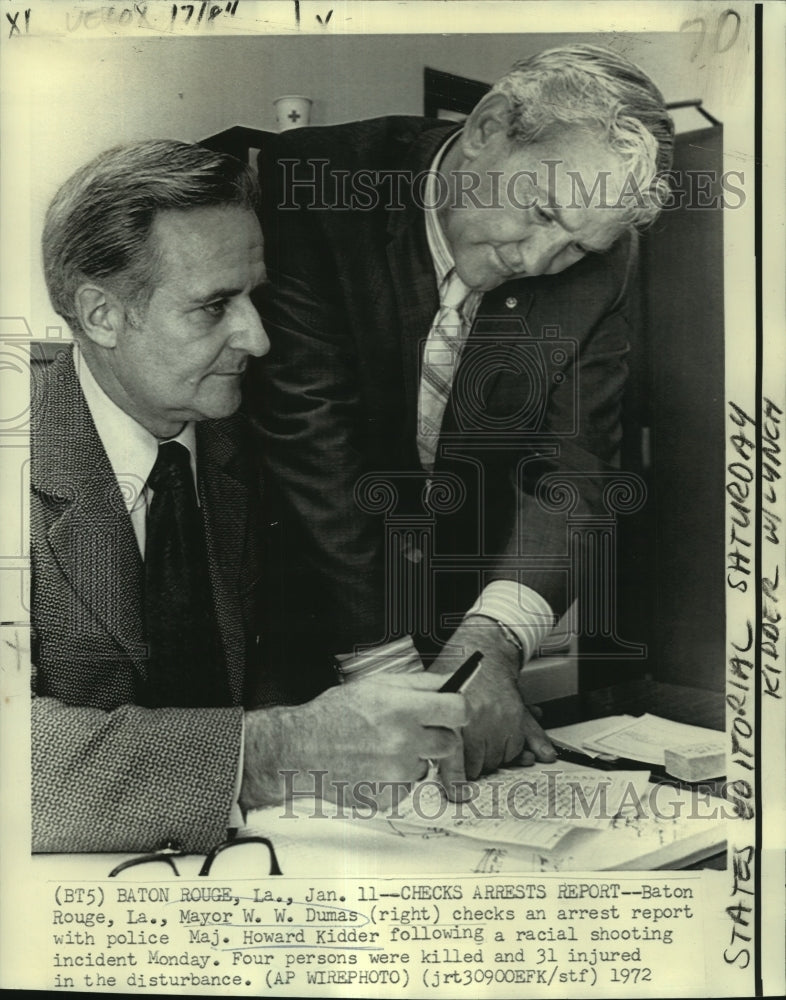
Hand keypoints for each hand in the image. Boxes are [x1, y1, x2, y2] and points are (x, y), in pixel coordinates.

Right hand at [240, 673, 466, 812]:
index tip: (453, 709)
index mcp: (403, 709)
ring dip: (414, 757)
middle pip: (450, 743)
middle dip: (436, 735)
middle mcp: (404, 742)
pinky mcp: (389, 796)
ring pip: (427, 766)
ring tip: (384, 747)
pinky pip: (407, 786)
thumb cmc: (334, 715)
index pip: (459, 710)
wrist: (301, 749)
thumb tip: (448, 683)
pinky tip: (374, 765)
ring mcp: (397, 773)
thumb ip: (417, 684)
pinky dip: (396, 778)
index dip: (458, 708)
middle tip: (413, 730)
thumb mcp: (375, 685)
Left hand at [429, 619, 555, 787]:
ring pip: (499, 760)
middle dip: (470, 764)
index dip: (454, 781)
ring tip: (482, 737)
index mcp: (453, 714)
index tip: (457, 794)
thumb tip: (427, 762)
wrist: (486, 649)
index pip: (454, 758)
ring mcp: (501, 718)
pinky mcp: (518, 717)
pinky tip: (507, 741)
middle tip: (466, 751)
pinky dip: (512, 750)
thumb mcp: (434, 697)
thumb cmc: (455, 671)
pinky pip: (518, 748)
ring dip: (491, 757)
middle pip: (477, 765)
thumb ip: (432, 728)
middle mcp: (479, 718)